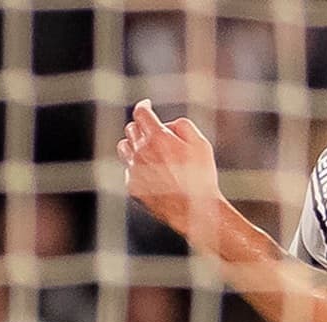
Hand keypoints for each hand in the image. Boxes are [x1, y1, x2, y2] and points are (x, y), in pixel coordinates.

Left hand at [116, 99, 220, 237]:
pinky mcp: (132, 186)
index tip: (147, 105)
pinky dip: (136, 167)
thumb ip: (184, 126)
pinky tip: (151, 174)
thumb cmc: (201, 179)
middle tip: (153, 133)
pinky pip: (128, 169)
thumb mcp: (202, 145)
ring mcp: (134, 169)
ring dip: (133, 144)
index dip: (144, 106)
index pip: (141, 113)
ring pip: (124, 147)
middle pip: (131, 128)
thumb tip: (170, 124)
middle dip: (142, 127)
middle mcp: (141, 151)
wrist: (193, 211)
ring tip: (147, 151)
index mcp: (158, 138)